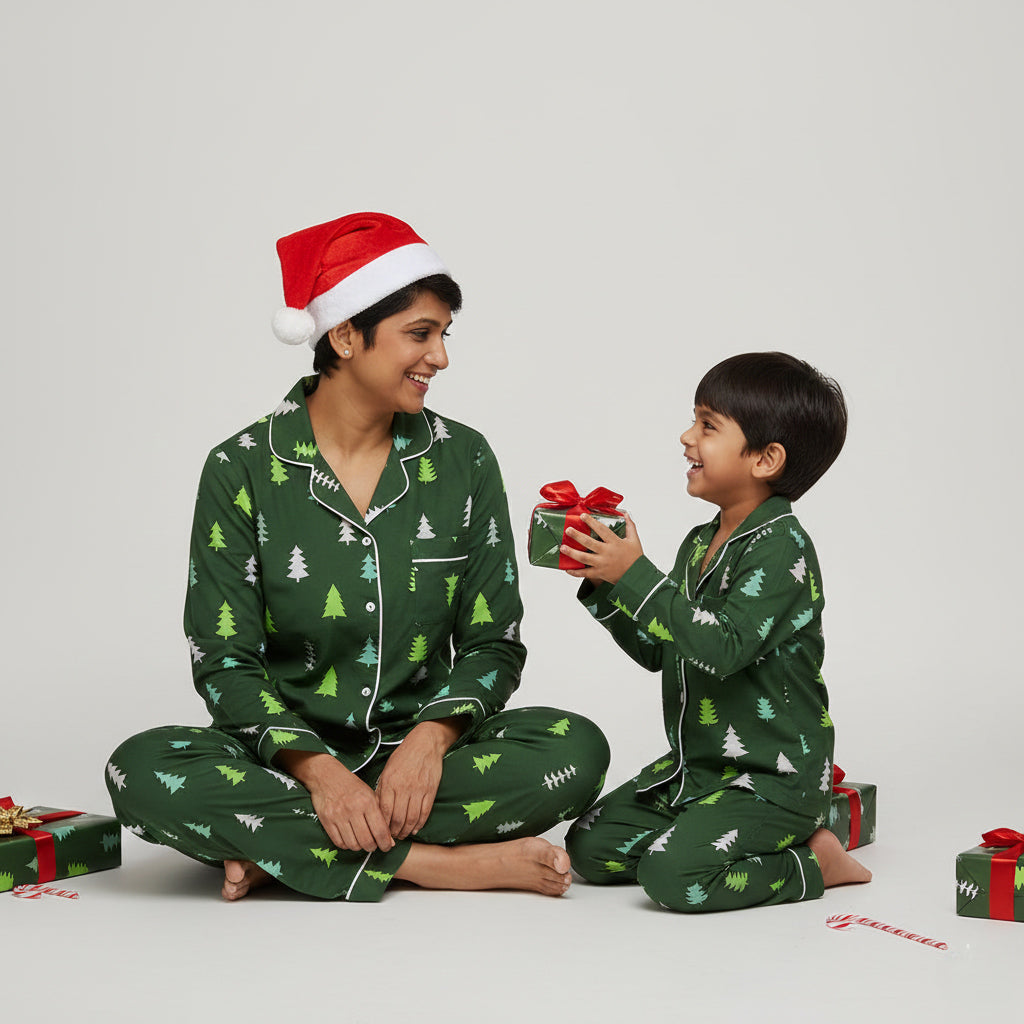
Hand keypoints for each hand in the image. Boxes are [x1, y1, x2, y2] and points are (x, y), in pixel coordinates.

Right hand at [275, 750, 393, 852]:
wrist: (326, 776)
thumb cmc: (352, 786)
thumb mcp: (370, 795)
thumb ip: (381, 816)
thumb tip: (390, 840)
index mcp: (367, 801)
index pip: (380, 830)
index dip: (385, 843)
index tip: (386, 847)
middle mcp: (353, 809)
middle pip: (366, 841)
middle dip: (372, 847)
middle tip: (373, 845)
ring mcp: (338, 816)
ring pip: (353, 844)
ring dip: (359, 847)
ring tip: (361, 841)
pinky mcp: (326, 821)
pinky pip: (339, 842)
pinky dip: (346, 845)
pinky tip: (350, 839)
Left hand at [376, 719, 464, 838]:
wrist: (426, 743)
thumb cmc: (404, 755)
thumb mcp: (387, 769)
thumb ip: (382, 789)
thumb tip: (377, 809)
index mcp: (390, 782)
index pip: (385, 811)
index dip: (383, 826)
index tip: (381, 832)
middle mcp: (404, 787)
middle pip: (398, 818)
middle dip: (394, 832)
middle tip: (392, 838)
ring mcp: (419, 789)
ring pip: (412, 818)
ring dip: (406, 831)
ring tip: (402, 835)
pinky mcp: (430, 790)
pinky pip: (425, 812)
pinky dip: (420, 824)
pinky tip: (414, 828)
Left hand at [563, 512, 643, 585]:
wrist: (637, 577)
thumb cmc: (636, 558)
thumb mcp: (634, 540)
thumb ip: (630, 526)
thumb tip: (626, 514)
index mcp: (615, 543)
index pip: (602, 530)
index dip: (592, 522)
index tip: (582, 516)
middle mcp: (607, 553)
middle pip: (589, 543)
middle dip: (577, 536)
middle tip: (568, 530)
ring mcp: (602, 564)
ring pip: (584, 558)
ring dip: (572, 552)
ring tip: (562, 547)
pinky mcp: (599, 574)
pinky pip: (585, 573)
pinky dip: (575, 572)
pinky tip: (567, 568)